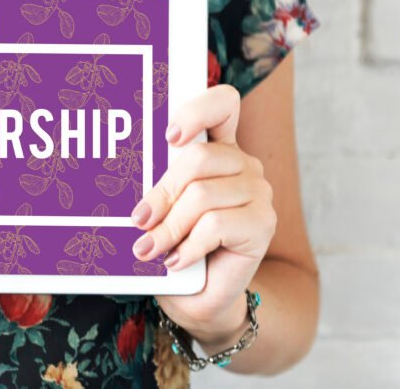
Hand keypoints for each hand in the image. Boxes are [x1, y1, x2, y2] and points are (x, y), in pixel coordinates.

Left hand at [130, 84, 275, 345]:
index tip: (169, 136)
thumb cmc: (175, 244)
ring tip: (151, 249)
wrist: (199, 296)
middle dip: (162, 193)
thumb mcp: (162, 208)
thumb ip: (158, 185)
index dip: (197, 111)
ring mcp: (258, 193)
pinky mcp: (263, 224)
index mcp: (218, 148)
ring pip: (202, 196)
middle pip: (199, 157)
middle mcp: (243, 164)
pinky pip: (216, 225)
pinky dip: (189, 245)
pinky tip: (177, 261)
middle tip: (140, 220)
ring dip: (170, 228)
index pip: (222, 104)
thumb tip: (136, 190)